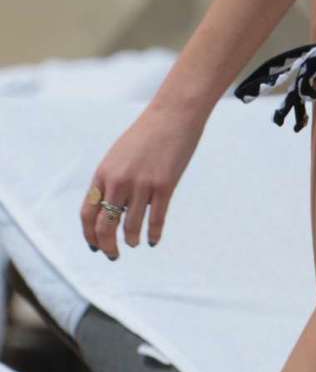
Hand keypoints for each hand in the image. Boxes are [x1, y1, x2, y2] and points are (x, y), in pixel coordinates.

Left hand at [80, 100, 206, 260]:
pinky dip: (153, 233)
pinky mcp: (164, 186)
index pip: (88, 213)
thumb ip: (111, 181)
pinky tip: (153, 240)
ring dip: (131, 240)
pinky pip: (156, 218)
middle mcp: (119, 181)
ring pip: (131, 225)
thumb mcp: (118, 156)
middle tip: (112, 255)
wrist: (172, 116)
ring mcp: (141, 184)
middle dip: (107, 245)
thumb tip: (111, 209)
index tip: (95, 245)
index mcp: (103, 173)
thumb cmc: (146, 135)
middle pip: (105, 224)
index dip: (89, 234)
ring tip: (134, 244)